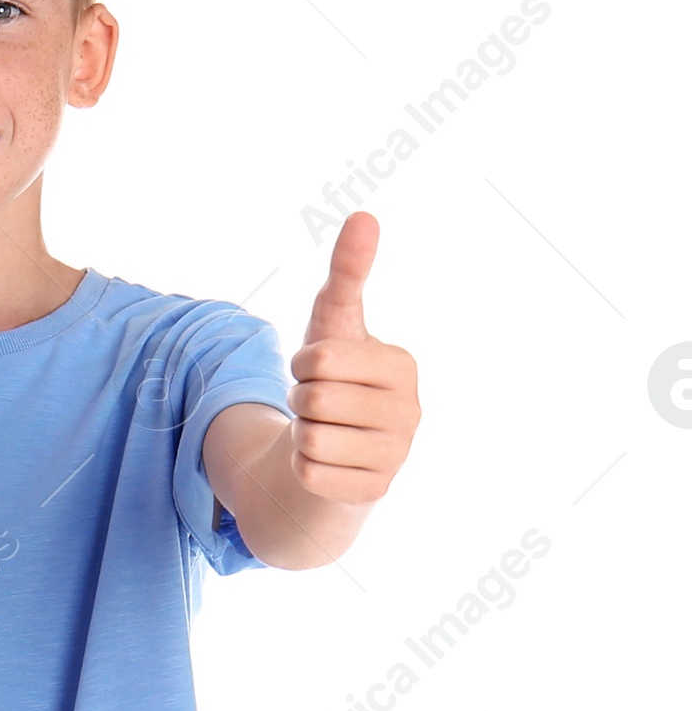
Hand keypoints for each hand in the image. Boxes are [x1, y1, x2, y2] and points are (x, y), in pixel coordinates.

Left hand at [289, 212, 419, 501]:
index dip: (302, 363)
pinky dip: (302, 469)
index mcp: (403, 367)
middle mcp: (410, 413)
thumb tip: (363, 216)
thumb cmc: (333, 378)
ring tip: (322, 430)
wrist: (333, 447)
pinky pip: (309, 475)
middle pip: (313, 400)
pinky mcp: (373, 494)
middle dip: (299, 400)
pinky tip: (324, 463)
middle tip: (317, 404)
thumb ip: (347, 274)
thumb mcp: (333, 324)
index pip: (320, 359)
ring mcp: (396, 457)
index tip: (317, 369)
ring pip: (309, 440)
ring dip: (300, 435)